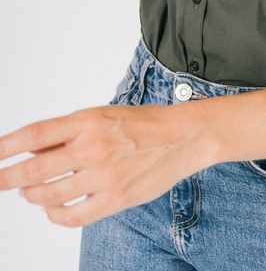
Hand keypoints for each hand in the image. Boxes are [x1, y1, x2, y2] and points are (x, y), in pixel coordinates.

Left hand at [0, 103, 209, 226]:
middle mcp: (93, 146)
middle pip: (35, 168)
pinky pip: (73, 216)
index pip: (35, 134)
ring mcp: (104, 175)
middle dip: (8, 179)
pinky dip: (56, 216)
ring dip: (32, 196)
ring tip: (29, 193)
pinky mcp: (115, 199)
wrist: (183, 137)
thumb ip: (69, 132)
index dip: (5, 147)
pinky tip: (53, 210)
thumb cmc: (143, 124)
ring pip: (50, 195)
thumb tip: (32, 149)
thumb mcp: (103, 115)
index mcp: (88, 120)